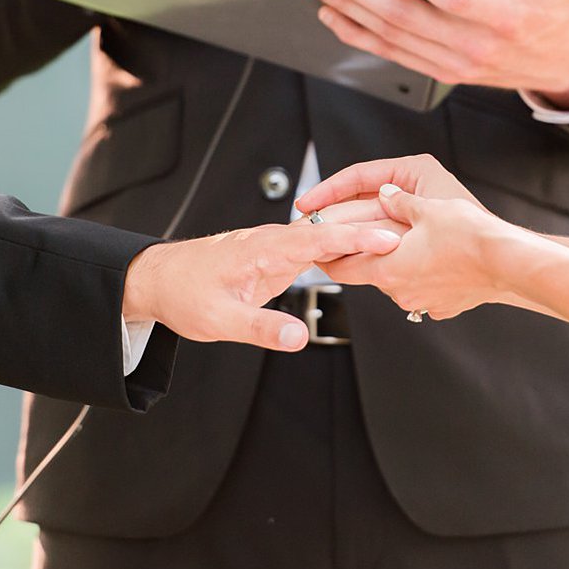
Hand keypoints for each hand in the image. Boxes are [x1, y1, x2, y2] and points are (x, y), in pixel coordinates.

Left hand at [122, 221, 400, 350]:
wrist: (156, 279)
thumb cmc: (183, 295)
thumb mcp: (218, 321)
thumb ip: (260, 329)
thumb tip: (299, 338)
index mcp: (263, 249)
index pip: (319, 238)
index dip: (356, 239)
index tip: (390, 238)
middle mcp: (272, 241)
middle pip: (330, 231)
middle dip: (369, 230)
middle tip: (412, 235)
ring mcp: (273, 246)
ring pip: (323, 237)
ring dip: (358, 237)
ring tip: (398, 242)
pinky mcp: (272, 256)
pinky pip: (312, 247)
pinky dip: (339, 247)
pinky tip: (359, 254)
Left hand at [295, 154, 492, 296]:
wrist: (508, 263)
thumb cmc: (469, 237)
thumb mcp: (427, 207)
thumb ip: (398, 201)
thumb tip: (384, 193)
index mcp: (386, 267)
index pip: (340, 268)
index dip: (327, 257)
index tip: (320, 250)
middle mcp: (399, 290)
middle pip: (368, 274)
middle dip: (364, 255)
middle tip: (365, 238)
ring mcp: (420, 301)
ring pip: (396, 282)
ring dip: (396, 265)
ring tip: (408, 243)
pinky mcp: (441, 306)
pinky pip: (422, 290)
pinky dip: (422, 276)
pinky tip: (435, 260)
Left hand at [302, 0, 568, 107]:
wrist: (567, 63)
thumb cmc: (560, 8)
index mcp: (506, 19)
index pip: (455, 0)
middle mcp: (474, 47)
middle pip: (407, 20)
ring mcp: (454, 64)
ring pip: (392, 38)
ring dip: (349, 10)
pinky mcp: (441, 72)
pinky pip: (392, 54)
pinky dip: (358, 36)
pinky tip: (332, 16)